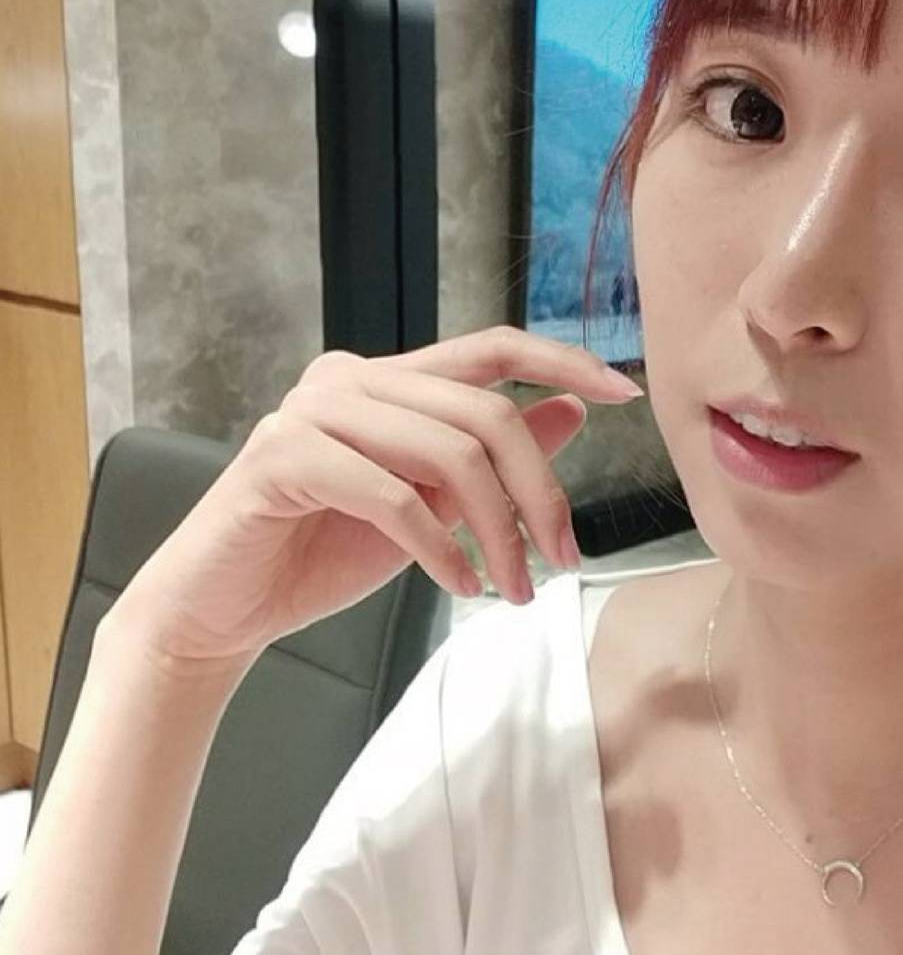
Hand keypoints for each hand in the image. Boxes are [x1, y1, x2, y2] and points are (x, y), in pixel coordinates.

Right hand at [100, 328, 642, 676]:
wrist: (222, 608)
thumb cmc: (322, 553)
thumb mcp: (430, 505)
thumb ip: (489, 458)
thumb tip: (574, 412)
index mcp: (387, 379)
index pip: (491, 346)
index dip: (563, 361)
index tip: (627, 391)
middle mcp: (348, 378)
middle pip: (484, 411)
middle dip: (540, 491)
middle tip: (565, 558)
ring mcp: (309, 412)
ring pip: (447, 453)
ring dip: (498, 532)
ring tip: (514, 589)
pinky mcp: (281, 459)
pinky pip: (391, 497)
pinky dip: (440, 548)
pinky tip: (462, 585)